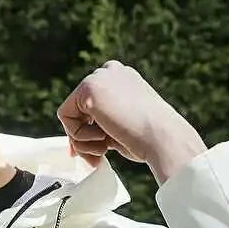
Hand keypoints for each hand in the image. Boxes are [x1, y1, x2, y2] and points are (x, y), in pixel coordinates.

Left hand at [56, 60, 206, 177]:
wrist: (162, 137)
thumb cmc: (149, 138)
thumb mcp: (122, 125)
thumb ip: (100, 126)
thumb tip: (74, 144)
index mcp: (122, 77)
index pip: (91, 103)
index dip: (88, 129)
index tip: (97, 150)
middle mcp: (110, 71)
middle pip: (78, 107)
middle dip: (82, 137)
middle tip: (98, 156)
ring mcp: (99, 77)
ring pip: (70, 113)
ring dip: (82, 140)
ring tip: (105, 148)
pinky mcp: (88, 90)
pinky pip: (65, 117)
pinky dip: (78, 136)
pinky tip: (103, 138)